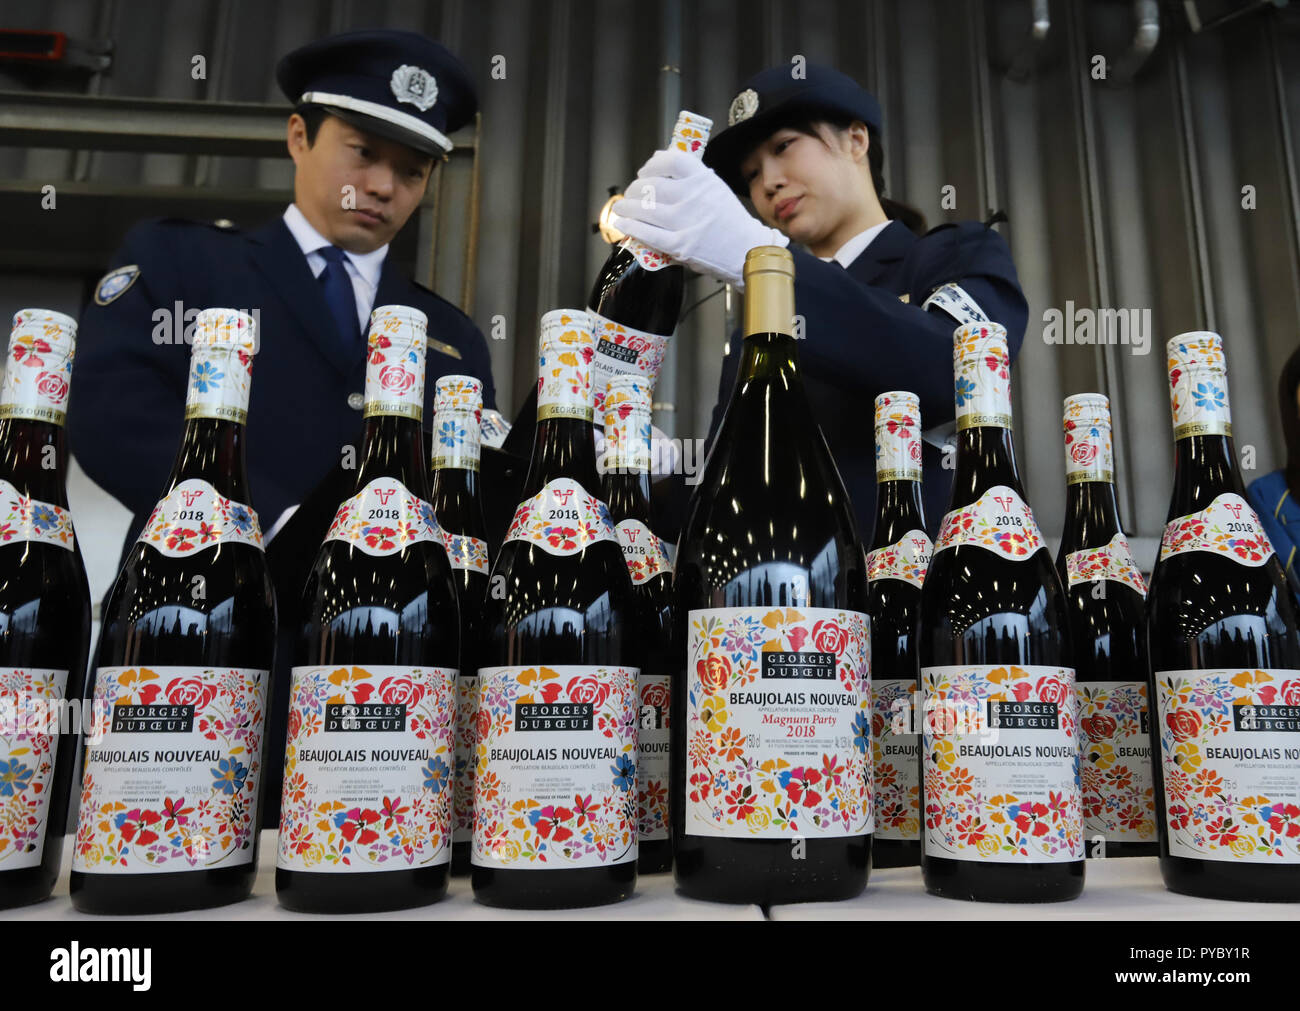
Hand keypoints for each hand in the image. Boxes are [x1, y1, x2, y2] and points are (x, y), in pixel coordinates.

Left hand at [609, 149, 787, 287]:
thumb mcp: (715, 188)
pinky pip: (647, 234)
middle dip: (635, 188)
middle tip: (631, 193)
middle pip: (651, 185)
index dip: (652, 164)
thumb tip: (659, 157)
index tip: (645, 171)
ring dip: (627, 207)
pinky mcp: (680, 245)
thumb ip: (690, 175)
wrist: (745, 250)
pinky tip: (623, 225)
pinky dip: (630, 228)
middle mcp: (693, 197)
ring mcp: (685, 222)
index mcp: (703, 180)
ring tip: (622, 208)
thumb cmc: (729, 220)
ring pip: (644, 209)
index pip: (671, 160)